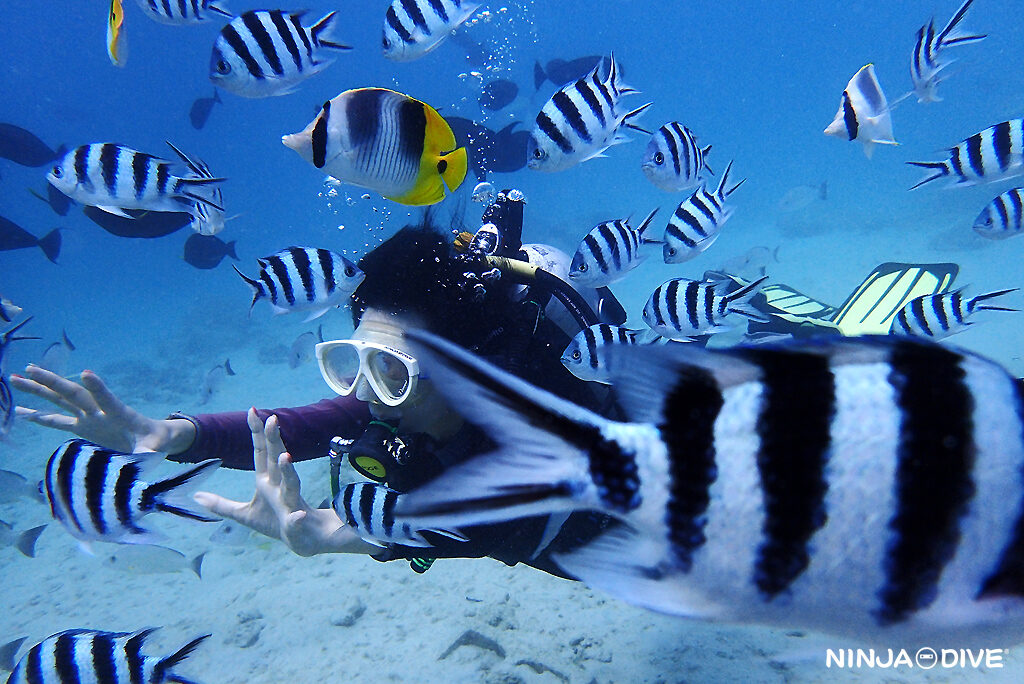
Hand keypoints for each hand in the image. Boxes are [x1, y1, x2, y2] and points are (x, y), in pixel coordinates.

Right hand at [11, 365, 193, 453]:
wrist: (153, 439)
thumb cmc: (155, 442)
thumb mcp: (154, 447)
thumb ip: (148, 451)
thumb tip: (144, 457)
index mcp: (120, 414)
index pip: (107, 399)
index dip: (97, 388)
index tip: (85, 374)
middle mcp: (100, 412)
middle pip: (73, 394)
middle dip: (52, 382)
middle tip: (29, 368)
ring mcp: (89, 418)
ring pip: (59, 401)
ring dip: (38, 391)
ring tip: (15, 378)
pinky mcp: (82, 427)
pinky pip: (56, 421)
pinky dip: (38, 416)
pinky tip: (19, 410)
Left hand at [192, 409, 375, 556]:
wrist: (303, 539)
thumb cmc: (275, 522)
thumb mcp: (243, 514)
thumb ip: (221, 504)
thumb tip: (197, 496)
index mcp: (267, 480)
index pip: (261, 452)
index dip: (257, 432)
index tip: (252, 410)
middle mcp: (280, 485)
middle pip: (276, 459)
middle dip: (274, 440)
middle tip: (271, 419)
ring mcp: (290, 502)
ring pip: (291, 483)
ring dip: (288, 470)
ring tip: (285, 457)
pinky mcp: (296, 522)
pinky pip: (297, 519)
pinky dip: (297, 518)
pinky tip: (298, 516)